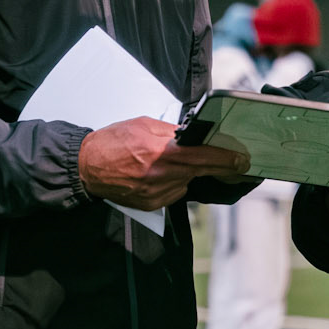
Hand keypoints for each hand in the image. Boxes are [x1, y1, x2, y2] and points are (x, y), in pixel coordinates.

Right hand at [77, 118, 248, 208]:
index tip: (241, 160)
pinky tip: (156, 175)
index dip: (225, 159)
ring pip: (185, 182)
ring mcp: (156, 192)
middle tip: (233, 164)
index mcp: (160, 151)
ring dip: (186, 174)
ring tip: (166, 163)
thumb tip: (193, 136)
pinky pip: (173, 193)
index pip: (202, 156)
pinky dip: (172, 184)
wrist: (87, 167)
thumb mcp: (143, 125)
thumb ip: (171, 132)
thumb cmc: (112, 142)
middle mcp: (160, 174)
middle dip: (217, 166)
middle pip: (199, 171)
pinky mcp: (151, 203)